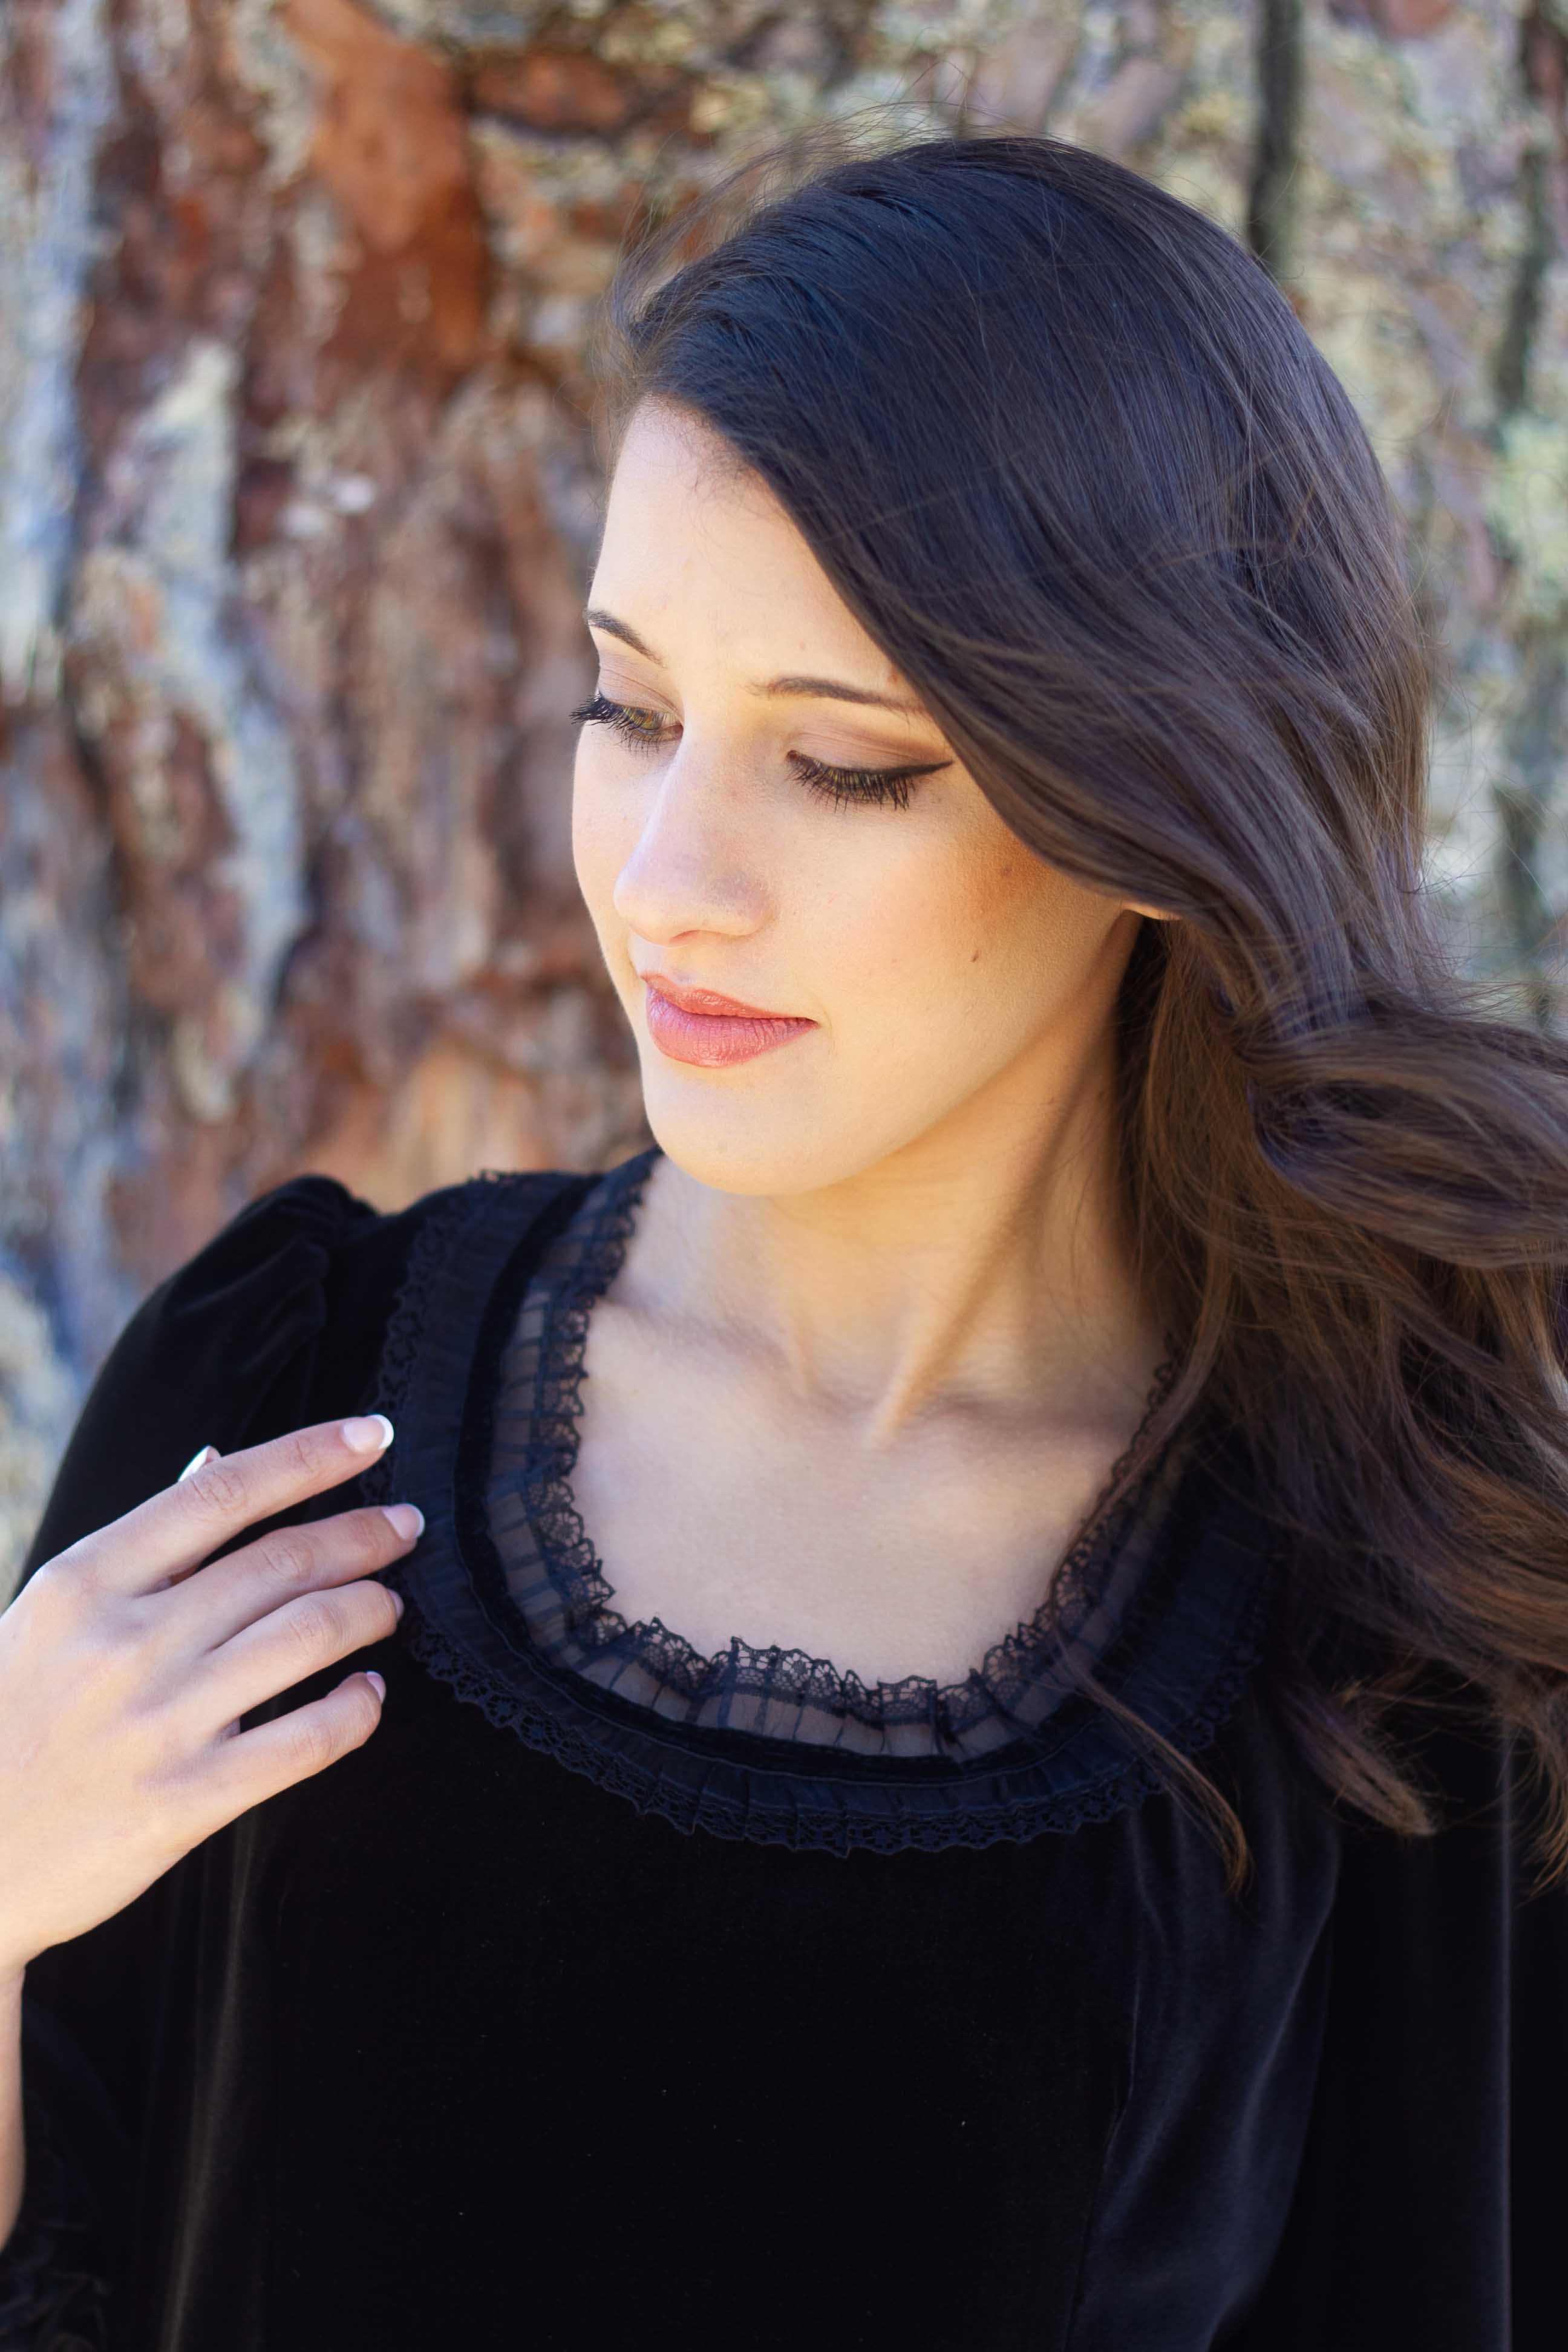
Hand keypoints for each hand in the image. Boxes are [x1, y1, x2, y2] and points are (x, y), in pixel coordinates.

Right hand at [0, 1416, 417, 1976]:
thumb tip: (215, 1458)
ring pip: (309, 1637)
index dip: (310, 1455)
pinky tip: (369, 1693)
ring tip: (389, 1605)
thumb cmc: (11, 1720)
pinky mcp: (185, 1802)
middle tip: (406, 1526)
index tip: (374, 1434)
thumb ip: (141, 1545)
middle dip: (362, 1535)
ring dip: (369, 1610)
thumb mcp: (52, 1614)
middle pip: (281, 1562)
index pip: (223, 1492)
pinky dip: (357, 1708)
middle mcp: (125, 1643)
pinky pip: (308, 1739)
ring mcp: (158, 1723)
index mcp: (84, 1582)